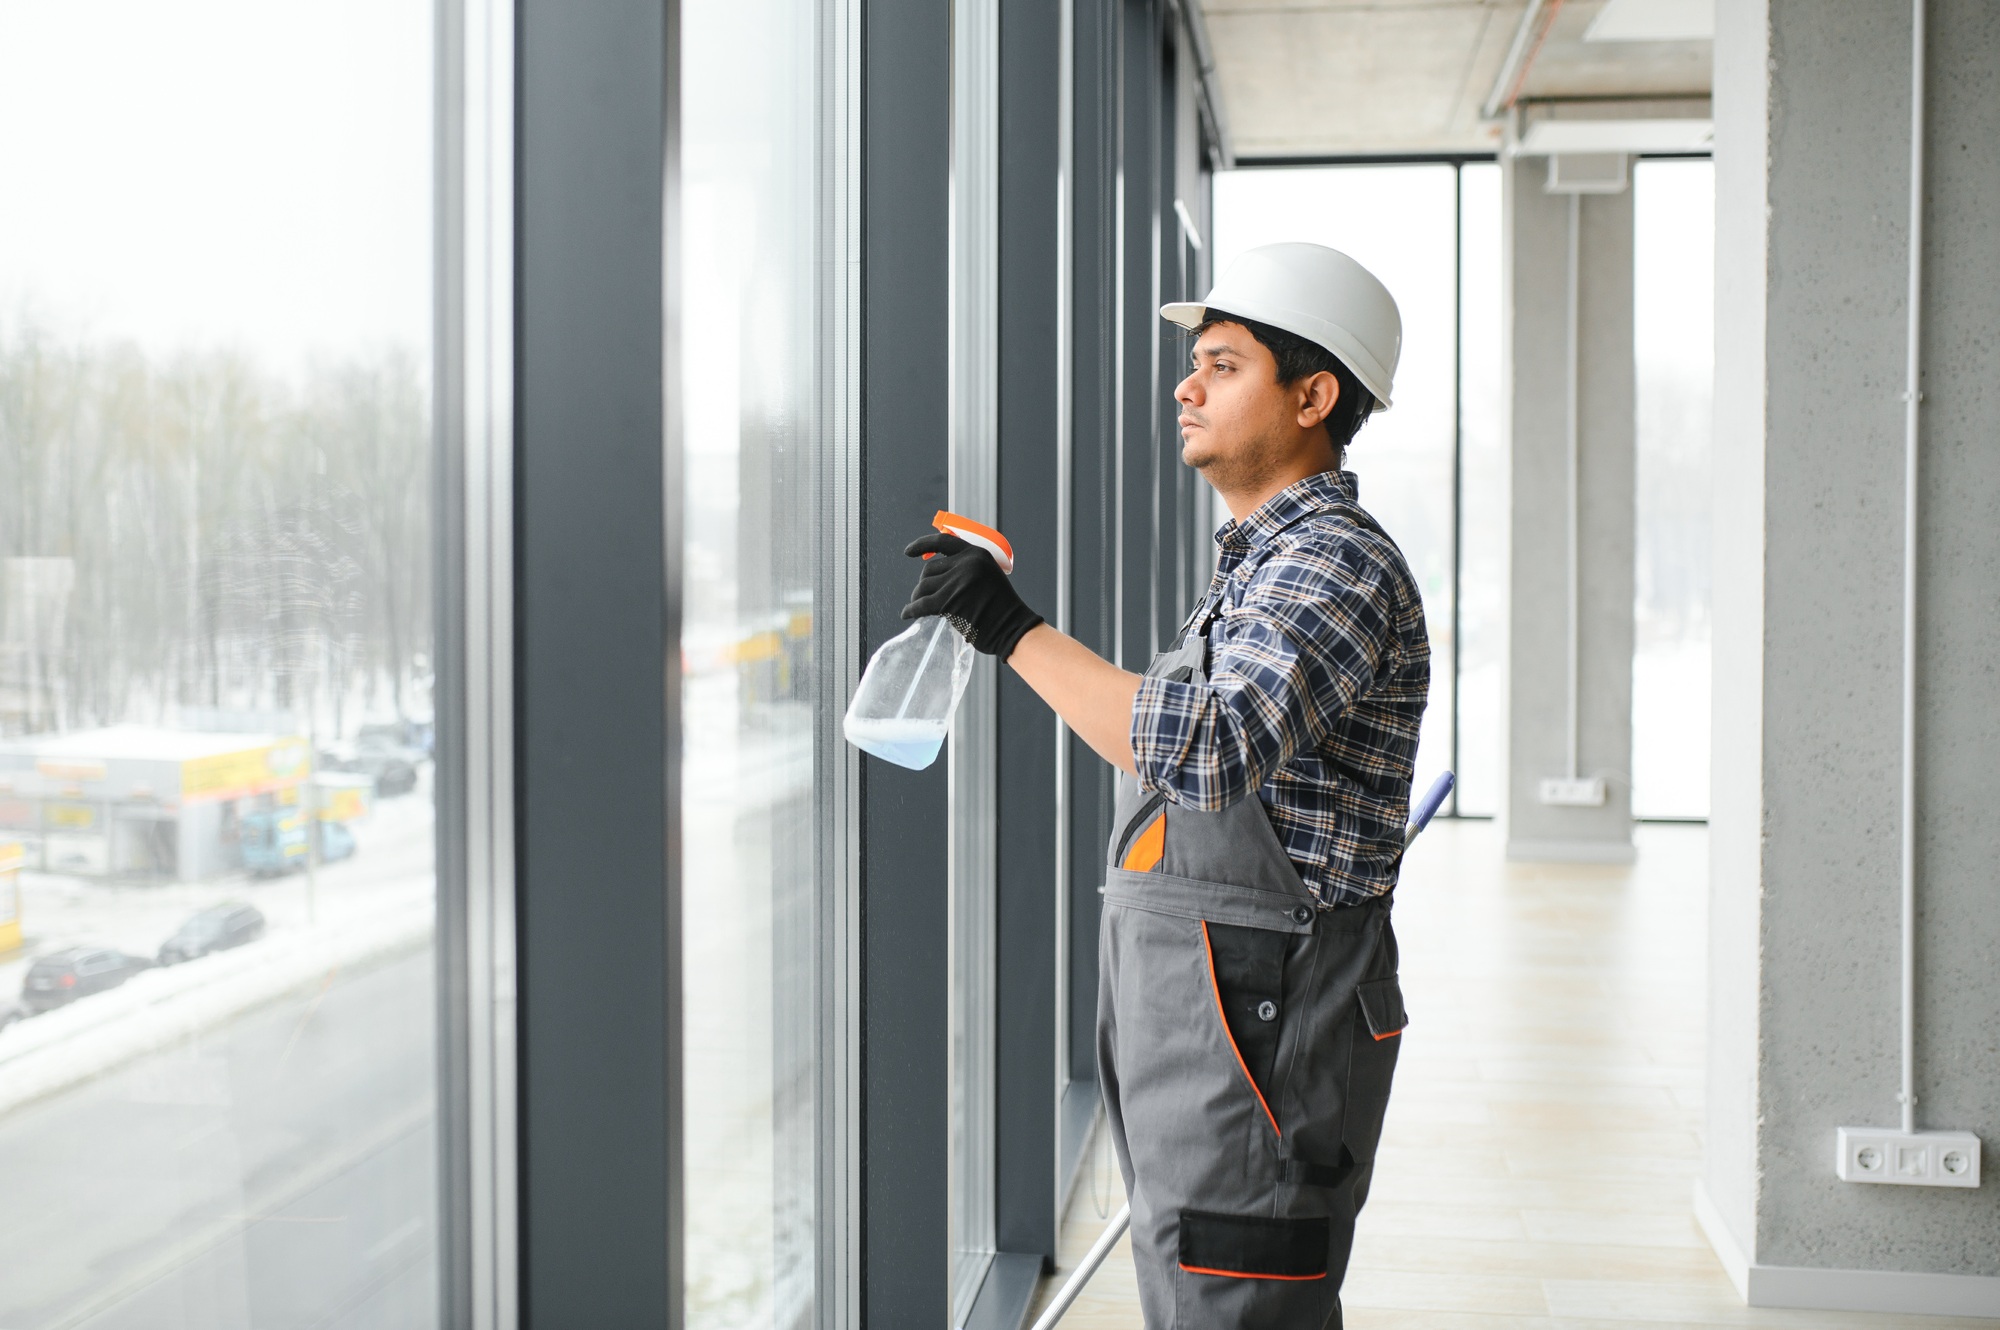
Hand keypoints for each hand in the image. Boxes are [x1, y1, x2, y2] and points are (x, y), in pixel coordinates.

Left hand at [902, 532, 1043, 659]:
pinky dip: (911, 610)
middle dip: (923, 584)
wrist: (1013, 628)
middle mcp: (966, 563)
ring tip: (918, 606)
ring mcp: (958, 582)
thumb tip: (937, 576)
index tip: (908, 551)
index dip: (922, 545)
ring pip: (924, 586)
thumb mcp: (988, 576)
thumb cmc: (1001, 609)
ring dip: (918, 597)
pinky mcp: (950, 602)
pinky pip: (922, 604)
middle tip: (922, 596)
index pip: (943, 542)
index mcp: (977, 554)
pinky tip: (907, 614)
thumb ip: (967, 570)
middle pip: (930, 569)